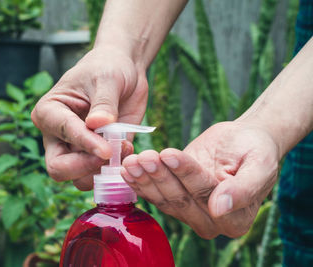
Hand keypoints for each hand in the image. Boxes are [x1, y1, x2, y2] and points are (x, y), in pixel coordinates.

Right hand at [31, 46, 147, 189]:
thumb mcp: (107, 79)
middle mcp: (57, 135)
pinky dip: (114, 170)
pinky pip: (100, 175)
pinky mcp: (96, 156)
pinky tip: (126, 149)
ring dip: (102, 171)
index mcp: (49, 112)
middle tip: (110, 155)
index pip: (62, 135)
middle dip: (85, 167)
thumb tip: (98, 123)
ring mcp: (76, 149)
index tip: (107, 148)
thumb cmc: (108, 68)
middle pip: (58, 168)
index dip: (85, 144)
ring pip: (78, 178)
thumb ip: (104, 103)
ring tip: (122, 147)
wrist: (125, 72)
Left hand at [121, 121, 279, 238]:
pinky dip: (140, 182)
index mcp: (236, 219)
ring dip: (145, 178)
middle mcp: (210, 222)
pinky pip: (154, 195)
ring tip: (133, 160)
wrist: (243, 141)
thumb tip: (221, 208)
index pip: (205, 195)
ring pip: (163, 198)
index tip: (169, 154)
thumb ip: (245, 189)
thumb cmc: (256, 150)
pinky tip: (128, 169)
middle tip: (145, 156)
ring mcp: (189, 212)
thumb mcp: (260, 165)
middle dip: (160, 176)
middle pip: (180, 199)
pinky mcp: (174, 200)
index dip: (186, 174)